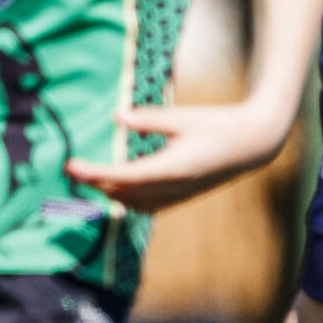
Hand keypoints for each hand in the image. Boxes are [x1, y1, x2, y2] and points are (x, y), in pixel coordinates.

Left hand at [65, 102, 290, 213]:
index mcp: (174, 167)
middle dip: (94, 182)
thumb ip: (148, 119)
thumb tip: (116, 117)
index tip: (71, 167)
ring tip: (86, 175)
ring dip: (108, 192)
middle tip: (70, 167)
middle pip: (123, 192)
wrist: (252, 145)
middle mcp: (174, 187)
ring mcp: (179, 196)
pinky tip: (114, 185)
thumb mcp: (183, 116)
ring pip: (133, 203)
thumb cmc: (218, 124)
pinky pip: (146, 206)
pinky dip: (126, 198)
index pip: (124, 177)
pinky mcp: (181, 198)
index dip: (95, 174)